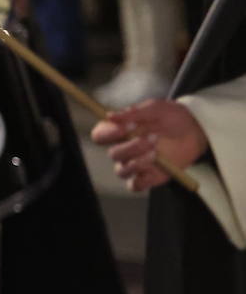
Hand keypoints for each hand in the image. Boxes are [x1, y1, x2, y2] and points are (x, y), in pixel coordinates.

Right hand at [90, 99, 207, 192]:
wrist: (194, 130)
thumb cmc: (171, 116)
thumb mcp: (155, 108)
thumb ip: (133, 112)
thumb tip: (110, 116)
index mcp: (118, 131)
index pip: (100, 136)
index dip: (109, 133)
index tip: (129, 126)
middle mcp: (122, 149)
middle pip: (113, 154)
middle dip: (132, 147)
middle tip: (153, 137)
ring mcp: (134, 165)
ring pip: (122, 171)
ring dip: (137, 162)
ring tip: (156, 152)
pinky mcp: (148, 177)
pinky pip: (135, 185)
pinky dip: (142, 180)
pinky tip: (155, 168)